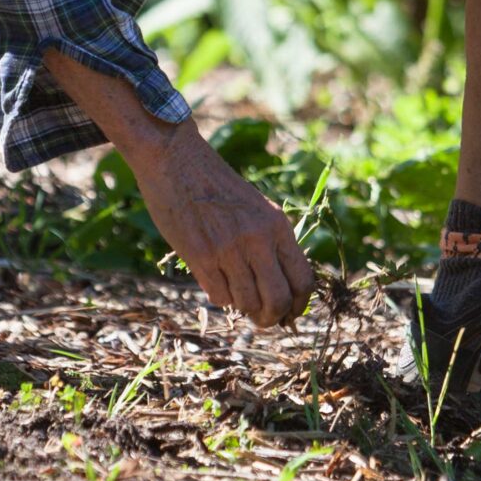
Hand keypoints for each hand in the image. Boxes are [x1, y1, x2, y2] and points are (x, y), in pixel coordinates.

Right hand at [127, 122, 314, 327]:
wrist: (177, 160)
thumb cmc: (217, 187)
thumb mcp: (257, 209)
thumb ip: (271, 243)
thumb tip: (281, 288)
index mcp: (278, 226)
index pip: (304, 280)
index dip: (299, 305)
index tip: (290, 313)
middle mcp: (258, 239)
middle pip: (278, 300)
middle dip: (272, 318)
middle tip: (263, 320)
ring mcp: (228, 248)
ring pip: (247, 303)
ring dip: (244, 308)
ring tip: (237, 297)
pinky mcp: (199, 255)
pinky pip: (219, 296)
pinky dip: (221, 297)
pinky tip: (216, 282)